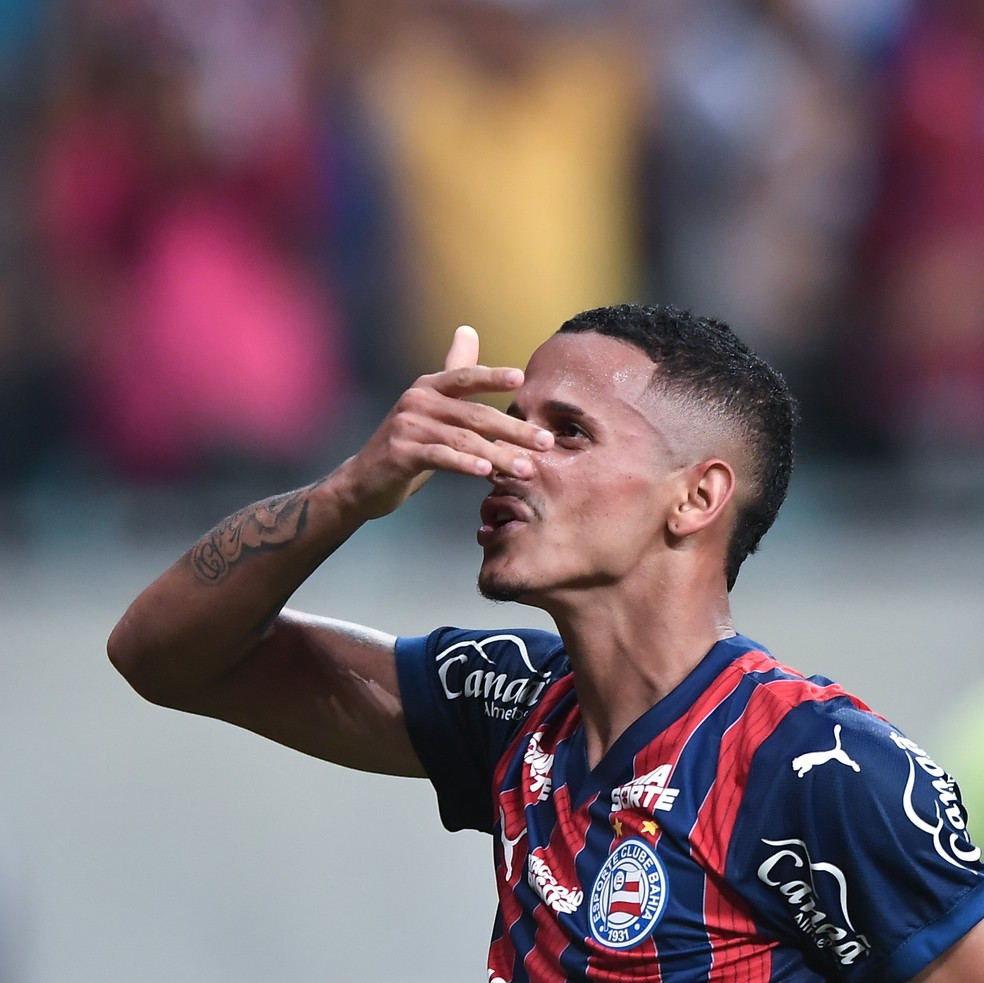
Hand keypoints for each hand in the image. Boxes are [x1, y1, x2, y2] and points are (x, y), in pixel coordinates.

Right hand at [339, 325, 552, 518]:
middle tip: (547, 442)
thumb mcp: (431, 405)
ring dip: (500, 456)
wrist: (364, 480)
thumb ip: (454, 371)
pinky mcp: (401, 454)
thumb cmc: (408, 442)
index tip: (521, 379)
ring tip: (527, 469)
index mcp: (429, 387)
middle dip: (515, 430)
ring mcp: (407, 427)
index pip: (466, 378)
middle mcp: (418, 401)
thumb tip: (468, 329)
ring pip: (464, 440)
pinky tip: (486, 472)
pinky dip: (465, 465)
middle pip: (475, 414)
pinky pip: (441, 457)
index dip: (492, 376)